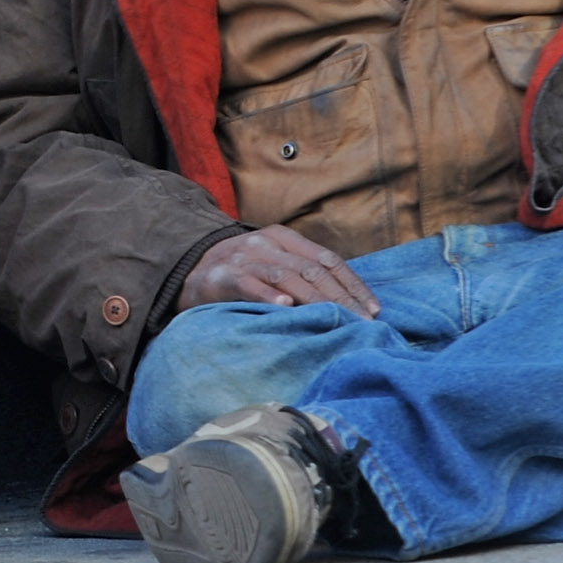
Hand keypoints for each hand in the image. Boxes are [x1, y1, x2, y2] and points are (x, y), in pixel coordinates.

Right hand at [181, 225, 381, 315]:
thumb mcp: (273, 265)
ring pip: (288, 277)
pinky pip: (250, 285)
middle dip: (342, 298)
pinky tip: (286, 309)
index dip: (353, 284)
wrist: (188, 271)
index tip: (374, 310)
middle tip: (363, 324)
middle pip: (313, 270)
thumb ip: (303, 275)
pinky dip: (269, 296)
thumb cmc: (241, 274)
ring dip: (316, 301)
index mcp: (284, 238)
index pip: (328, 260)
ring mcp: (244, 258)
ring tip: (338, 321)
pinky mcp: (223, 276)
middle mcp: (267, 243)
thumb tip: (350, 302)